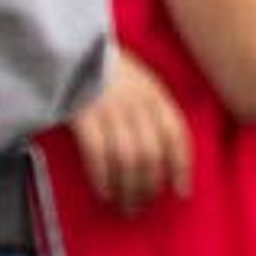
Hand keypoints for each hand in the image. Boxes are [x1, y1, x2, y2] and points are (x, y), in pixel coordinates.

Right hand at [67, 48, 190, 214]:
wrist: (74, 49)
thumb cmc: (109, 71)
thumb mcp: (143, 83)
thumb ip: (153, 112)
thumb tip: (161, 154)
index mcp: (157, 96)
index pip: (177, 137)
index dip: (181, 167)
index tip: (182, 192)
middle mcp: (139, 104)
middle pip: (152, 154)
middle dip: (149, 186)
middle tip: (142, 207)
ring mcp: (111, 110)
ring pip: (127, 158)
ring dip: (128, 188)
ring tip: (125, 205)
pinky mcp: (83, 116)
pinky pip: (98, 154)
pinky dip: (103, 177)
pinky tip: (104, 192)